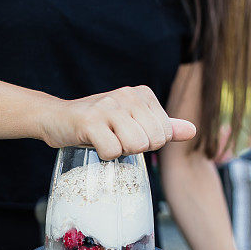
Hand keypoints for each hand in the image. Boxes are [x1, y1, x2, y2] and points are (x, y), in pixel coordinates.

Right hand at [40, 85, 196, 159]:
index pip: (165, 133)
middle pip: (152, 141)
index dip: (148, 143)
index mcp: (142, 94)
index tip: (129, 134)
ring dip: (119, 151)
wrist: (57, 119)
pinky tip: (94, 143)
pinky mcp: (90, 121)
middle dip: (135, 149)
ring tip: (106, 140)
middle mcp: (127, 95)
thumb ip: (164, 126)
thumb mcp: (134, 122)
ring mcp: (108, 106)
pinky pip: (112, 151)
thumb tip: (193, 130)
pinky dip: (104, 155)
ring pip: (134, 146)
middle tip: (117, 139)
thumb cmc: (99, 123)